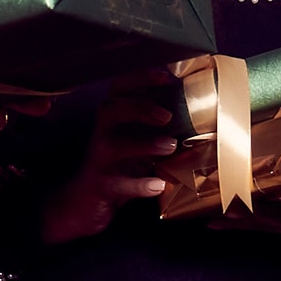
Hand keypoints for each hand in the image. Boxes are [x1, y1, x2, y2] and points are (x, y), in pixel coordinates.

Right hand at [41, 70, 179, 243]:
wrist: (83, 202)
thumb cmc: (118, 167)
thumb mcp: (135, 143)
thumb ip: (157, 129)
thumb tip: (196, 117)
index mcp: (112, 120)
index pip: (119, 89)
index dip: (140, 79)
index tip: (167, 77)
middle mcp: (102, 134)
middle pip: (111, 109)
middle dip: (139, 107)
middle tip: (167, 116)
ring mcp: (99, 160)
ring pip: (114, 145)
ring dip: (144, 144)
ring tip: (170, 146)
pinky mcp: (101, 186)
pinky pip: (119, 184)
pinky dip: (140, 184)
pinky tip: (159, 184)